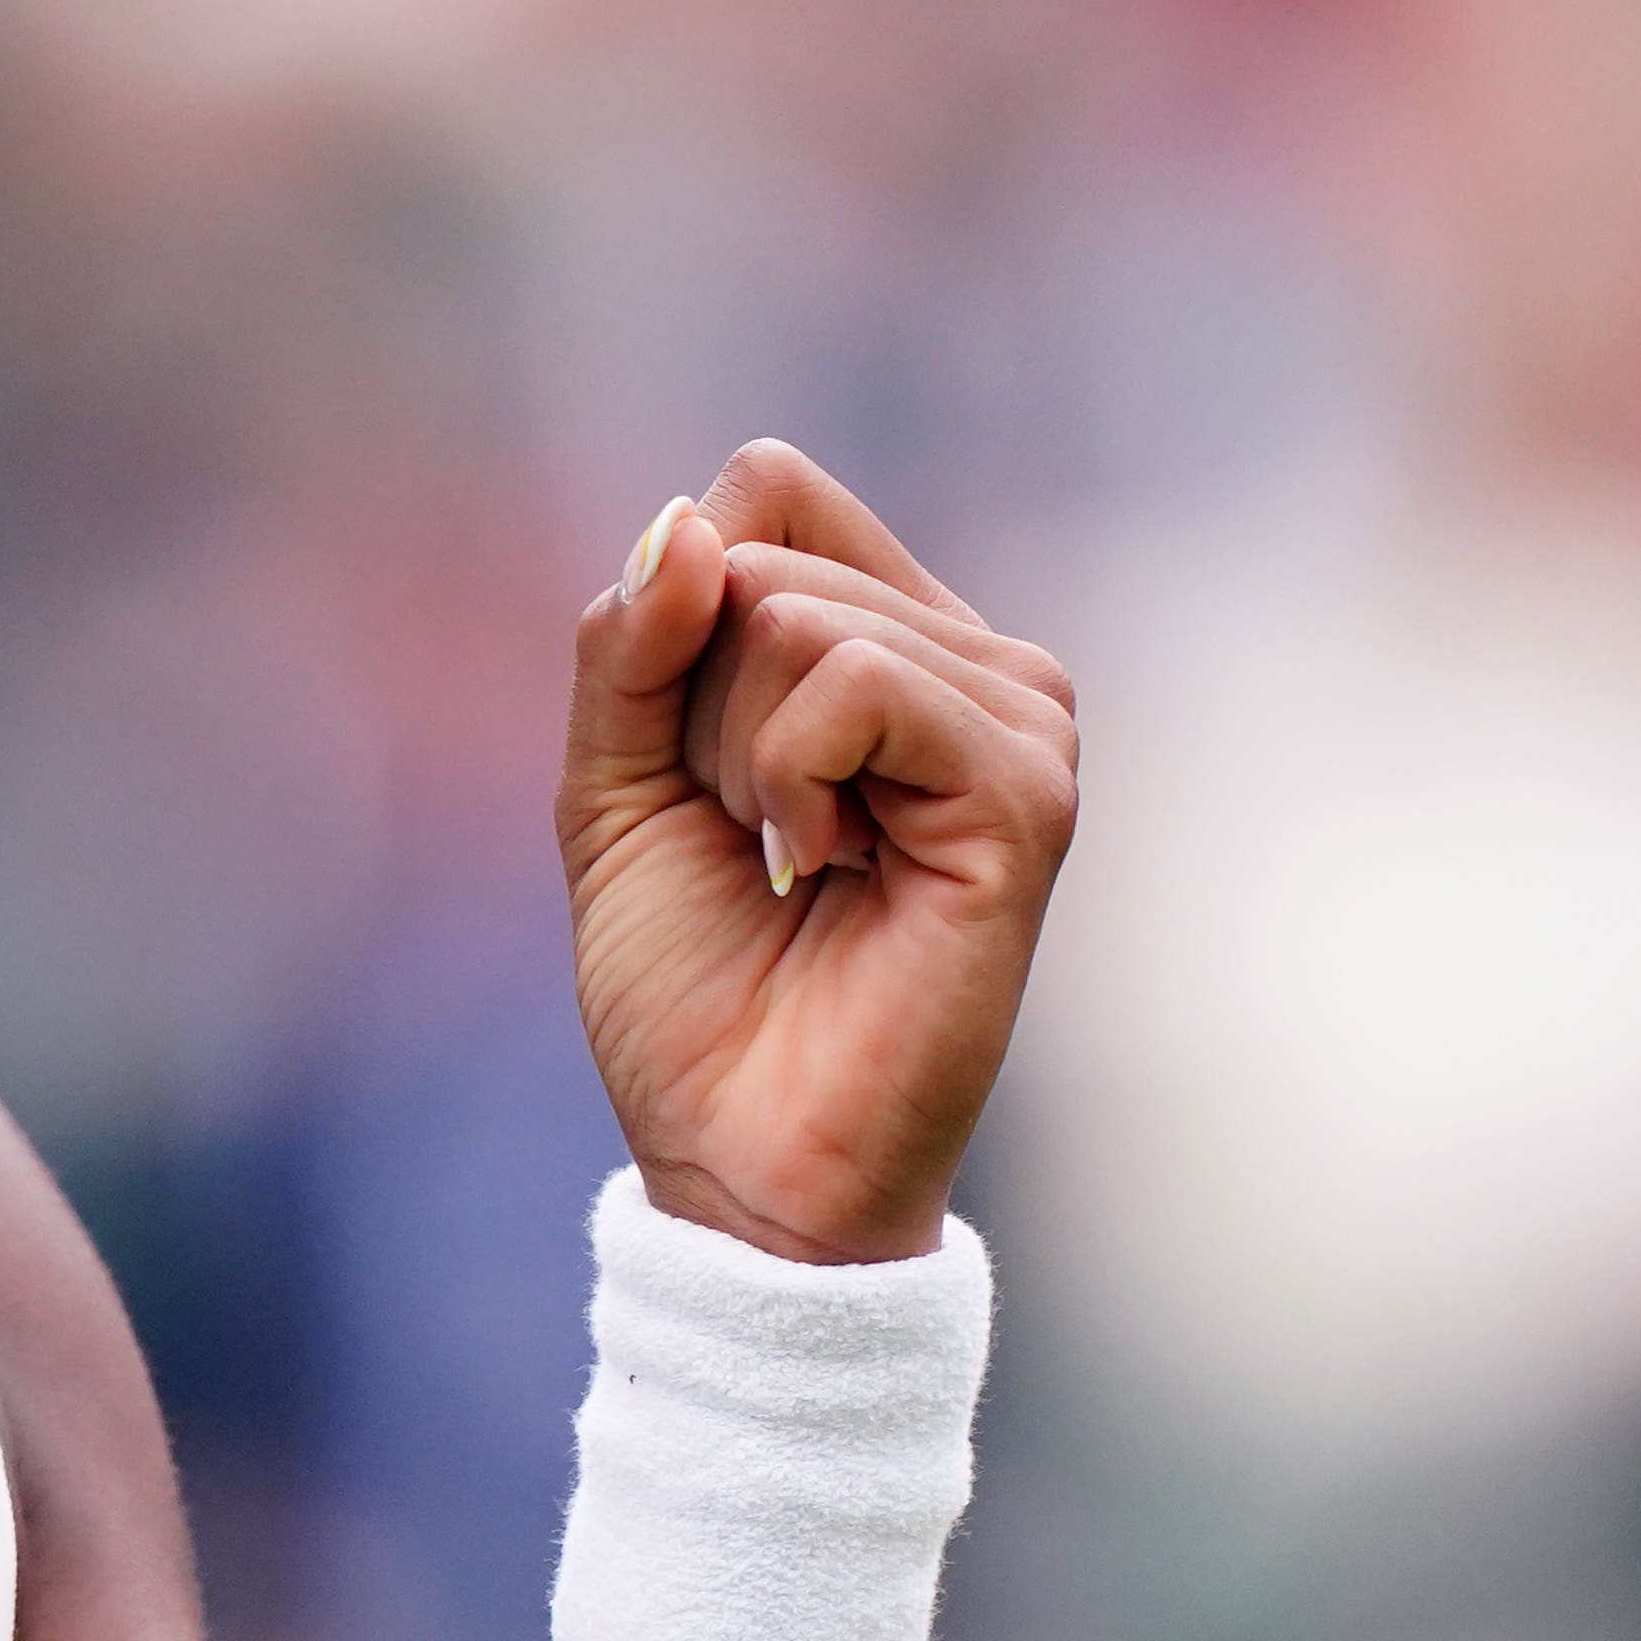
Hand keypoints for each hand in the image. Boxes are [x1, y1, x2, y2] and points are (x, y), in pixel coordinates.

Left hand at [558, 442, 1076, 1264]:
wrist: (736, 1152)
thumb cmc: (693, 988)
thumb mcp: (613, 785)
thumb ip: (631, 642)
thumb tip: (689, 517)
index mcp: (894, 642)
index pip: (767, 487)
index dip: (677, 611)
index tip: (697, 762)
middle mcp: (977, 663)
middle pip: (765, 551)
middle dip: (695, 709)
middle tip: (755, 839)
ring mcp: (1018, 721)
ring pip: (798, 618)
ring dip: (737, 760)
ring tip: (798, 866)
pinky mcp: (1027, 791)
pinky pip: (853, 684)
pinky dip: (786, 781)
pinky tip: (826, 872)